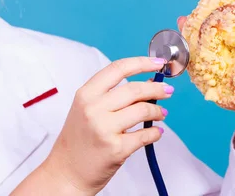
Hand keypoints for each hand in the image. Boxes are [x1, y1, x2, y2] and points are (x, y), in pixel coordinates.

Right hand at [44, 56, 172, 194]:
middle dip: (156, 89)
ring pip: (143, 110)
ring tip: (161, 114)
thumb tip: (148, 83)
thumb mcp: (86, 109)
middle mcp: (93, 108)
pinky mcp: (116, 149)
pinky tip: (155, 132)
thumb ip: (112, 95)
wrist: (66, 171)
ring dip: (157, 111)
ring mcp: (104, 128)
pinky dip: (155, 133)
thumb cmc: (78, 139)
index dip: (141, 63)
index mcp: (85, 94)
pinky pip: (145, 135)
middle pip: (134, 89)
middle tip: (167, 92)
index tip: (158, 63)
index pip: (117, 68)